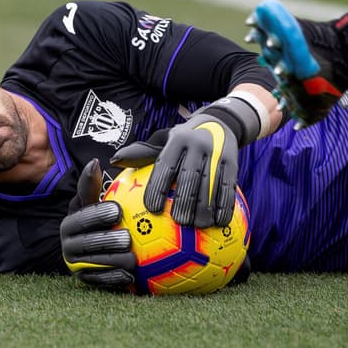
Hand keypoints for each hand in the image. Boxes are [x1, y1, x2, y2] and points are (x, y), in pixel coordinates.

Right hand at [60, 159, 137, 291]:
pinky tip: (131, 277)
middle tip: (128, 237)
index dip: (98, 214)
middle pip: (88, 243)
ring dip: (114, 261)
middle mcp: (68, 245)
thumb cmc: (97, 218)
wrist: (93, 247)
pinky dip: (115, 279)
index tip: (118, 210)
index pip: (82, 218)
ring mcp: (76, 265)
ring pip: (95, 264)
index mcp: (70, 224)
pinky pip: (100, 281)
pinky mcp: (87, 280)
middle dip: (107, 240)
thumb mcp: (91, 201)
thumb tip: (94, 162)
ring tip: (133, 258)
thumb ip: (92, 185)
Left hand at [113, 106, 243, 228]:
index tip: (153, 209)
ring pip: (211, 183)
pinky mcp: (233, 161)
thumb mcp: (164, 138)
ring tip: (199, 226)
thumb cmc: (184, 138)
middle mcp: (198, 144)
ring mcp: (217, 152)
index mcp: (177, 139)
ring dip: (206, 207)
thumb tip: (114, 161)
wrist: (220, 121)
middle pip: (190, 176)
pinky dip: (225, 204)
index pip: (165, 165)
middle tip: (179, 222)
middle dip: (185, 200)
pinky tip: (220, 221)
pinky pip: (229, 186)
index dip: (159, 187)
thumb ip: (142, 152)